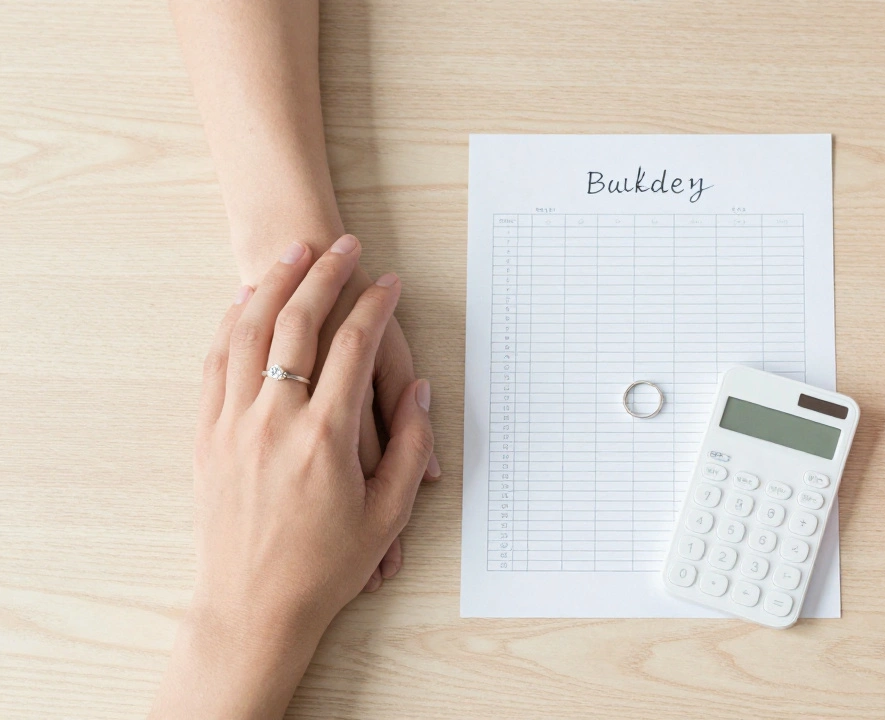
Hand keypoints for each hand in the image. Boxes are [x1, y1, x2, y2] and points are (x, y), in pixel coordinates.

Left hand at [153, 238, 435, 717]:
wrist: (250, 608)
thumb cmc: (324, 566)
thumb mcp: (386, 514)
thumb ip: (407, 448)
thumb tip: (420, 396)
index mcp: (326, 438)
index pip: (354, 347)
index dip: (376, 306)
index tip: (389, 282)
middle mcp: (276, 420)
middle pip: (299, 323)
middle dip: (324, 275)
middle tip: (342, 244)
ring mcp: (234, 424)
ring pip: (250, 333)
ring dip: (272, 284)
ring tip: (291, 250)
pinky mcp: (206, 435)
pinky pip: (216, 363)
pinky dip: (231, 325)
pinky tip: (243, 303)